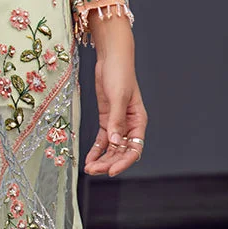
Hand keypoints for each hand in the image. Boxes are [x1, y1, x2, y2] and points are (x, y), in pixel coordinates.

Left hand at [83, 15, 146, 177]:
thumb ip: (116, 121)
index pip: (134, 148)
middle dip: (109, 162)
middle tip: (94, 170)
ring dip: (102, 159)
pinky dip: (96, 150)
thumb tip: (115, 142)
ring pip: (111, 148)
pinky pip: (102, 140)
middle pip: (121, 151)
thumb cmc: (120, 73)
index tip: (111, 171)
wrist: (110, 57)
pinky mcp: (106, 119)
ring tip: (89, 168)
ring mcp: (117, 123)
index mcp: (138, 121)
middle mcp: (129, 125)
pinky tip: (89, 159)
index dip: (123, 162)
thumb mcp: (118, 97)